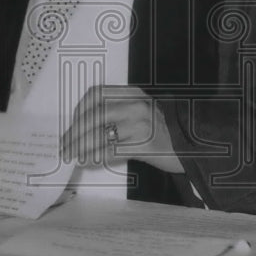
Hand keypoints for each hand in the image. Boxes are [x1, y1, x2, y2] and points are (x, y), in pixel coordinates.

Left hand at [60, 85, 183, 172]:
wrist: (190, 146)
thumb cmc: (162, 130)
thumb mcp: (141, 110)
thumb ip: (117, 111)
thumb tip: (82, 127)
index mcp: (133, 93)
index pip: (97, 94)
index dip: (79, 110)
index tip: (71, 124)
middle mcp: (136, 105)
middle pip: (94, 116)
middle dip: (74, 133)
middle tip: (64, 146)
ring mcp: (142, 124)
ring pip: (100, 135)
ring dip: (80, 147)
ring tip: (72, 156)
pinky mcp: (145, 145)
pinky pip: (111, 151)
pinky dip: (95, 157)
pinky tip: (88, 162)